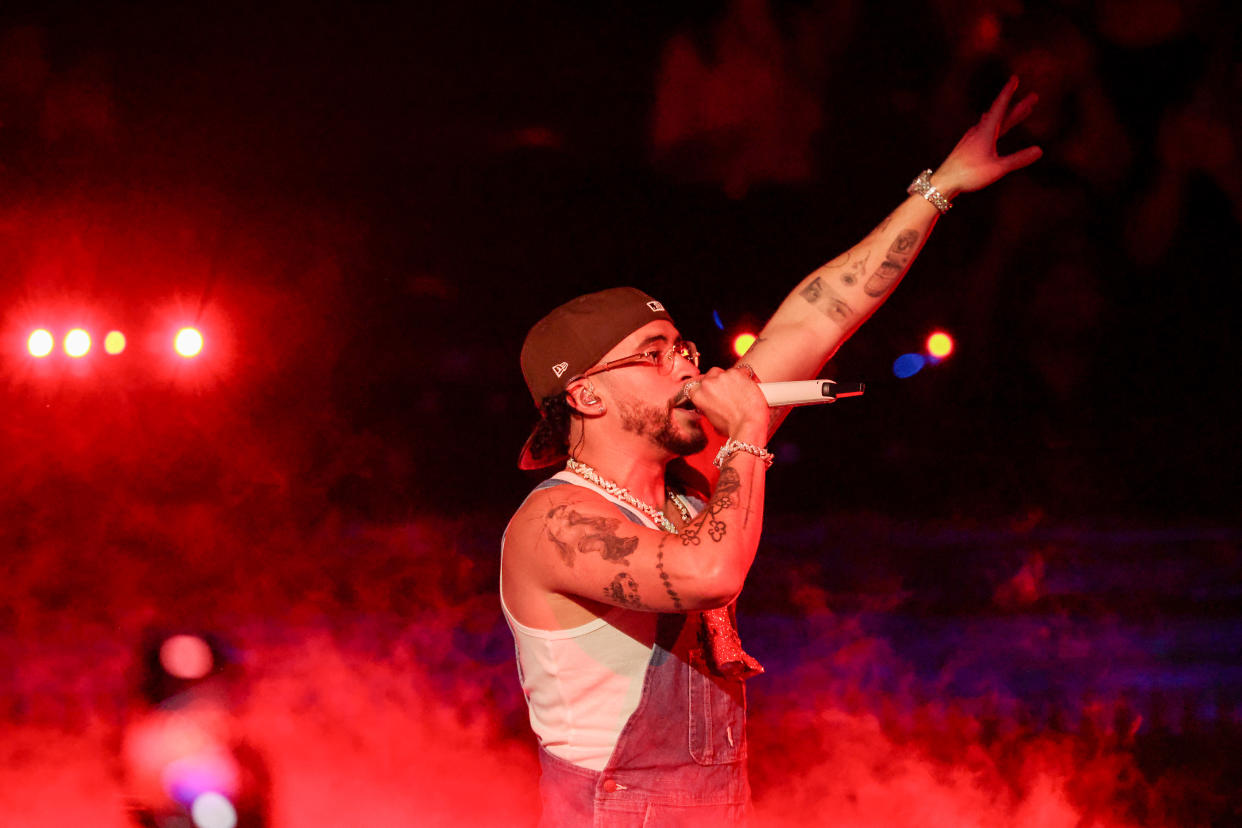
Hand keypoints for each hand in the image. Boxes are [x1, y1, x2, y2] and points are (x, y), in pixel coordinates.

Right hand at [682, 366, 768, 442]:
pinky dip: (746, 377)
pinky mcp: (737, 373)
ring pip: (726, 372)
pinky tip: (748, 388)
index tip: (713, 390)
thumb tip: (712, 401)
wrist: (747, 425)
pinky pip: (743, 371)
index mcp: (697, 395)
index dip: (706, 387)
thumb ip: (707, 406)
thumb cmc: (731, 427)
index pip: (696, 385)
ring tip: (740, 392)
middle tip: (728, 391)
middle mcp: (707, 383)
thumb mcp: (711, 419)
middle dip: (719, 381)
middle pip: (711, 374)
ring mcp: (722, 376)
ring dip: (732, 379)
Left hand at [932, 76, 1042, 199]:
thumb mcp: (997, 168)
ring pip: (995, 122)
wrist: (944, 182)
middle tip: (1034, 97)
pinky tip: (996, 125)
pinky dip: (998, 124)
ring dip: (1010, 116)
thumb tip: (1039, 150)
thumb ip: (1018, 159)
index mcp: (985, 132)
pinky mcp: (969, 145)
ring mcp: (973, 137)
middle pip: (1002, 114)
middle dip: (1019, 106)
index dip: (1008, 92)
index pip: (1000, 107)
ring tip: (1024, 110)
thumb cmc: (969, 175)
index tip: (1014, 78)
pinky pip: (987, 130)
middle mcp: (979, 131)